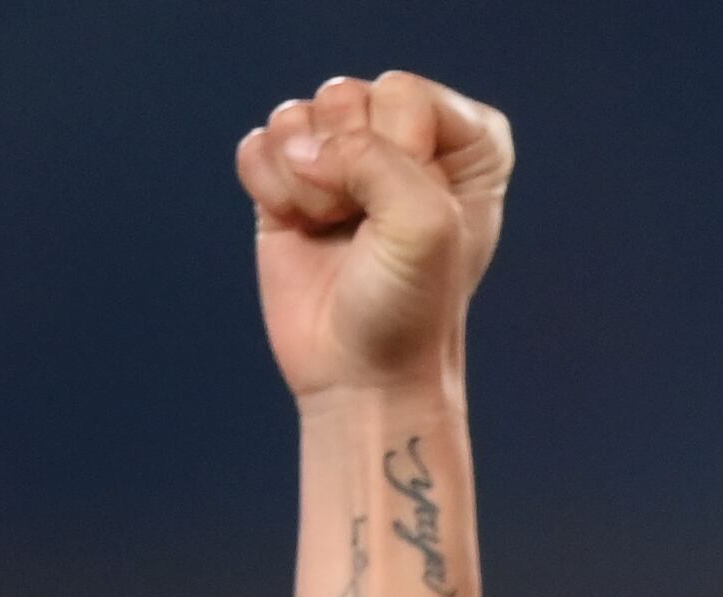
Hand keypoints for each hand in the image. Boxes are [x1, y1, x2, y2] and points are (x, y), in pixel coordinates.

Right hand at [240, 71, 509, 400]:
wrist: (360, 378)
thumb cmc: (410, 308)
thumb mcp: (423, 224)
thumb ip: (372, 156)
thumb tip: (297, 147)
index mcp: (463, 141)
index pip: (401, 92)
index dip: (393, 156)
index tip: (407, 221)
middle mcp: (406, 138)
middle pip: (344, 97)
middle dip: (342, 167)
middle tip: (363, 230)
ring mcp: (344, 158)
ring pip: (296, 116)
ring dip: (303, 182)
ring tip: (332, 230)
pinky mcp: (291, 182)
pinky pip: (259, 145)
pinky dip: (268, 188)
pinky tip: (298, 228)